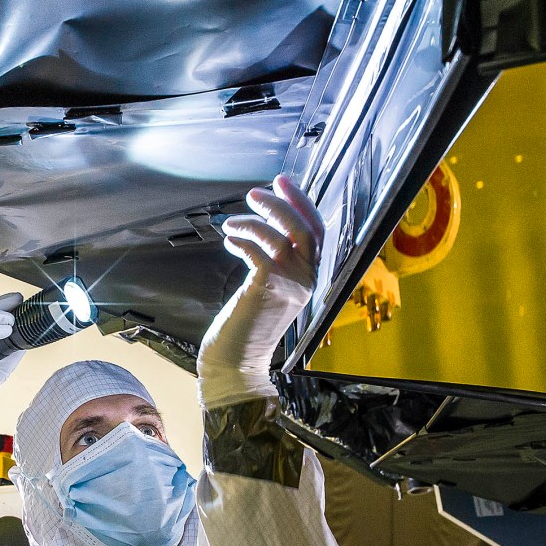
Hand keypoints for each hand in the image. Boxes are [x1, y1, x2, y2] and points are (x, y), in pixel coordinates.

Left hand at [199, 175, 325, 402]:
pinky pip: (258, 249)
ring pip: (280, 235)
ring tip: (232, 224)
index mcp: (310, 278)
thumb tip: (261, 228)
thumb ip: (274, 263)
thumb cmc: (246, 327)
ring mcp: (289, 285)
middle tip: (255, 193)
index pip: (316, 231)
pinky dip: (241, 238)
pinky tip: (229, 241)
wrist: (235, 364)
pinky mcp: (267, 288)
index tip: (282, 181)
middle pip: (303, 227)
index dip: (301, 202)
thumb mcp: (267, 290)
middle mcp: (306, 280)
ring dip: (252, 221)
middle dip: (280, 203)